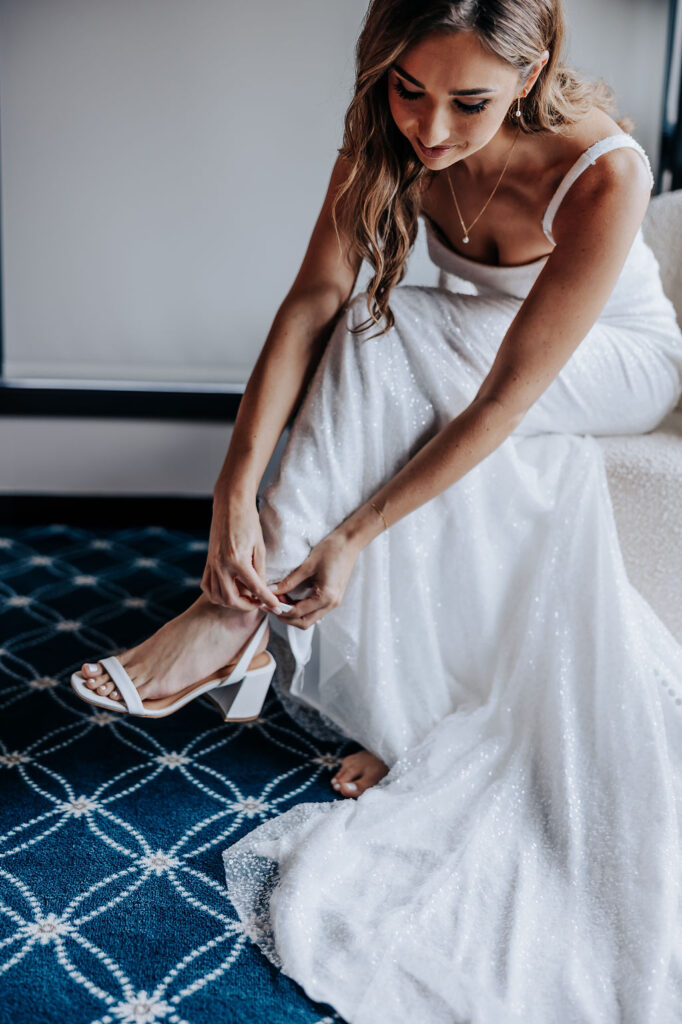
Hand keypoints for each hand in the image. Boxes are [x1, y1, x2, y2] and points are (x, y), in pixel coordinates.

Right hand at [200, 491, 281, 612]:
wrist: (230, 506)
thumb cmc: (248, 522)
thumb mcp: (260, 547)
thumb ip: (260, 571)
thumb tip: (263, 589)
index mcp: (237, 560)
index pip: (255, 589)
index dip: (268, 600)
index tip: (277, 607)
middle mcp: (221, 565)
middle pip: (232, 599)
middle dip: (247, 606)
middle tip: (259, 603)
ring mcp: (212, 565)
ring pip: (218, 597)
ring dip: (232, 603)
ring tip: (246, 598)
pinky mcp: (208, 562)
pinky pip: (208, 586)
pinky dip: (217, 595)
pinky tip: (229, 591)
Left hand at [270, 529, 360, 629]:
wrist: (350, 542)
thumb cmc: (332, 550)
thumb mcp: (308, 565)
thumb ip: (289, 581)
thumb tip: (272, 590)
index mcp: (326, 597)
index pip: (298, 613)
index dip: (280, 610)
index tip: (267, 603)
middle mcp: (331, 604)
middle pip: (304, 622)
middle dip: (286, 617)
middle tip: (272, 605)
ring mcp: (333, 602)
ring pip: (309, 618)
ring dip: (293, 613)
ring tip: (280, 599)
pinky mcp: (333, 598)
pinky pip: (314, 610)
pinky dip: (301, 608)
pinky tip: (291, 597)